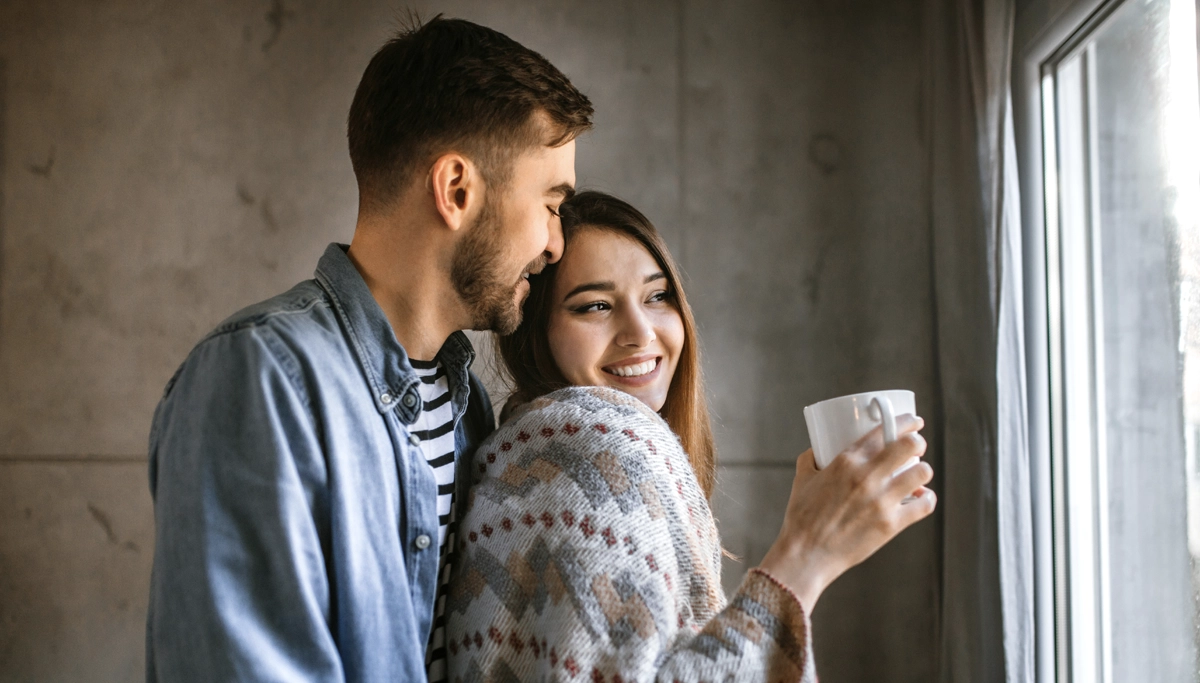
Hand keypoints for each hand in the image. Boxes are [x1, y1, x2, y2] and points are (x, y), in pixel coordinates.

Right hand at [757, 415, 935, 612]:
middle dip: (917, 441)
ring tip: (916, 474)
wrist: (806, 554)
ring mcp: (882, 501)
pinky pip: (924, 505)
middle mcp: (867, 477)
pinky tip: (921, 497)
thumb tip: (818, 450)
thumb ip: (811, 459)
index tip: (912, 422)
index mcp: (845, 461)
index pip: (884, 431)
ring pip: (922, 473)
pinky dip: (927, 499)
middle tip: (915, 446)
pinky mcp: (891, 524)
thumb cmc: (801, 517)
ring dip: (922, 471)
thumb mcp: (802, 479)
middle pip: (910, 446)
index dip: (905, 422)